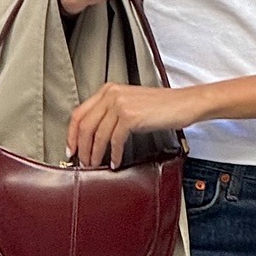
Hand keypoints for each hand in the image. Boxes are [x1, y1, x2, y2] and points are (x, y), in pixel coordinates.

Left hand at [68, 82, 202, 168]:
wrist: (183, 104)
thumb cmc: (161, 107)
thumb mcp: (130, 104)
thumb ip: (111, 113)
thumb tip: (96, 136)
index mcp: (108, 90)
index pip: (79, 113)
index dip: (71, 134)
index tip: (71, 149)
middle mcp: (111, 94)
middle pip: (84, 125)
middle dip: (81, 148)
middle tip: (82, 161)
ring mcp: (120, 104)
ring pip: (98, 135)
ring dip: (95, 154)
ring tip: (96, 165)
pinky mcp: (130, 116)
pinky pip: (114, 141)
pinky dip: (113, 154)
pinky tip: (115, 162)